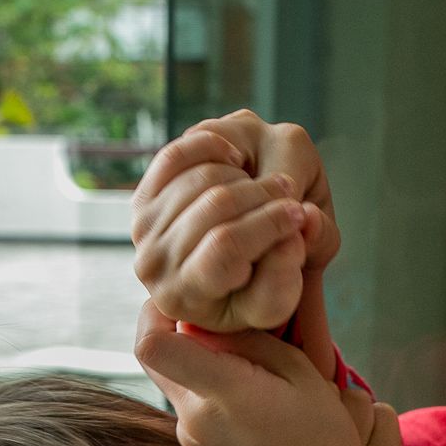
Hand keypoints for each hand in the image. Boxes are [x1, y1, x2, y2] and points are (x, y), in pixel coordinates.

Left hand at [132, 111, 339, 333]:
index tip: (298, 214)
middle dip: (264, 194)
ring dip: (244, 173)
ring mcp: (143, 230)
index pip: (225, 244)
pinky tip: (235, 161)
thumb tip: (302, 220)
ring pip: (201, 177)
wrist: (221, 277)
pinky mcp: (143, 198)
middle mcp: (153, 266)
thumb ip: (291, 266)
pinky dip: (212, 147)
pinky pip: (176, 156)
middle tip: (289, 195)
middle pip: (215, 204)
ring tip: (265, 188)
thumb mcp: (279, 298)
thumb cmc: (254, 291)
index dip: (268, 222)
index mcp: (185, 298)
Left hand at [137, 302, 395, 445]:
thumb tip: (208, 322)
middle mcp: (193, 420)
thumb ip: (248, 342)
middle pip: (159, 360)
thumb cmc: (322, 443)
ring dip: (204, 373)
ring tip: (256, 383)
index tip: (185, 304)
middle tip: (224, 333)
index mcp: (221, 393)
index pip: (151, 344)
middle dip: (182, 336)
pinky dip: (213, 403)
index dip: (156, 314)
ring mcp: (189, 444)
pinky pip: (193, 415)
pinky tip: (254, 417)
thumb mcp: (301, 375)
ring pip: (179, 387)